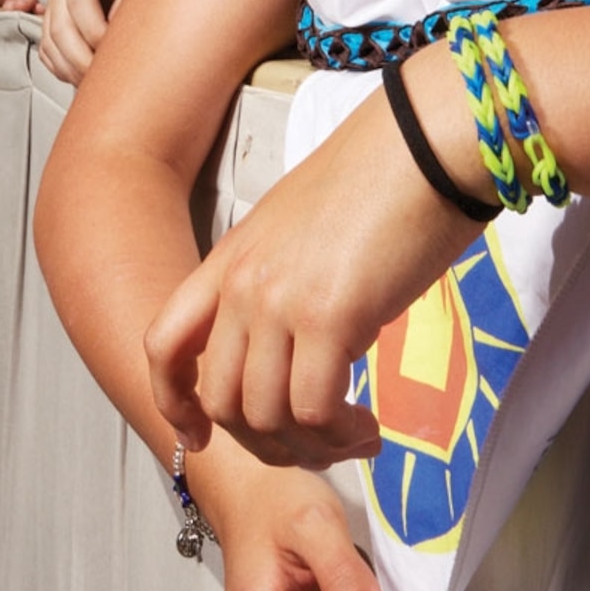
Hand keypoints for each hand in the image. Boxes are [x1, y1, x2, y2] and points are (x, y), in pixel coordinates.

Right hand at [40, 0, 162, 84]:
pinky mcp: (54, 15)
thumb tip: (121, 49)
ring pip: (50, 43)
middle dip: (83, 61)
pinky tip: (86, 76)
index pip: (79, 4)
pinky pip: (49, 49)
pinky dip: (64, 68)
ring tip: (101, 85)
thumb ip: (131, 7)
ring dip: (73, 70)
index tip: (120, 55)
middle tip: (111, 82)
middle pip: (61, 28)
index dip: (97, 35)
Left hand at [146, 84, 483, 466]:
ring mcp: (279, 301)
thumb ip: (284, 285)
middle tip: (317, 447)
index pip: (164, 343)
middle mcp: (242, 284)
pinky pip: (313, 411)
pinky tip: (369, 426)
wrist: (425, 143)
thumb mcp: (304, 230)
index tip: (200, 438)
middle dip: (265, 443)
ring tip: (355, 438)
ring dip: (309, 446)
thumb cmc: (383, 181)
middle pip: (218, 399)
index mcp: (229, 260)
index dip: (173, 401)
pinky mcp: (329, 317)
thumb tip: (306, 345)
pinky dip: (339, 435)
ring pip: (263, 415)